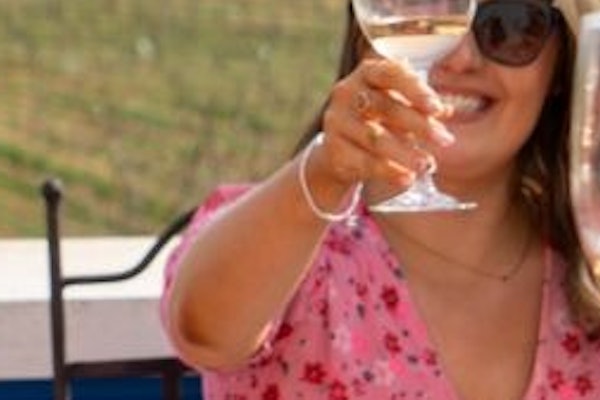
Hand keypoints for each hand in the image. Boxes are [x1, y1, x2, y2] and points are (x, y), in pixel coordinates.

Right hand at [314, 57, 454, 194]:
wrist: (340, 149)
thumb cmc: (379, 118)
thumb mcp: (400, 106)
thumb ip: (421, 106)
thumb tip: (447, 111)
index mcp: (367, 73)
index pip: (391, 74)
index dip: (415, 90)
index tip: (438, 109)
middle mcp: (346, 92)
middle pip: (385, 107)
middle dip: (419, 125)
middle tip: (445, 141)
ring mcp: (336, 121)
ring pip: (374, 137)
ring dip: (405, 152)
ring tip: (428, 165)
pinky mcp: (332, 149)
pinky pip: (363, 162)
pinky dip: (388, 172)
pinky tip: (407, 179)